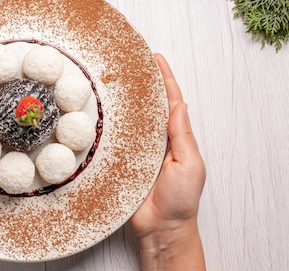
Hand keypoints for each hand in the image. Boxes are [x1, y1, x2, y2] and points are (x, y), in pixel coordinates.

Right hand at [128, 53, 205, 270]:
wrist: (161, 229)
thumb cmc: (181, 201)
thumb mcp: (189, 165)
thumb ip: (183, 136)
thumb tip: (179, 105)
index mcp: (175, 138)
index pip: (171, 101)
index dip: (165, 79)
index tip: (156, 58)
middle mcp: (155, 140)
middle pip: (148, 104)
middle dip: (141, 82)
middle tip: (129, 60)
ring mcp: (136, 149)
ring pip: (129, 118)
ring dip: (123, 99)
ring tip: (112, 78)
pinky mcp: (119, 161)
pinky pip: (113, 138)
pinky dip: (107, 123)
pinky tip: (98, 110)